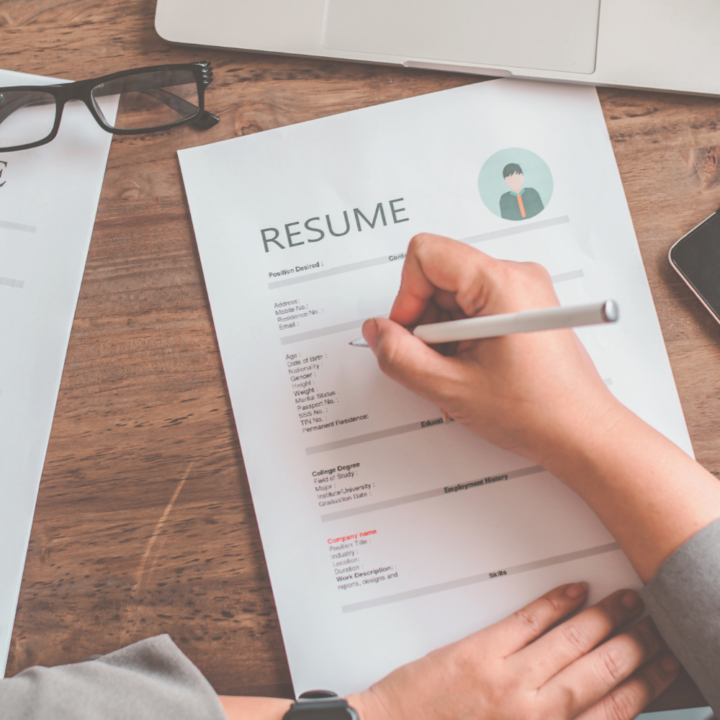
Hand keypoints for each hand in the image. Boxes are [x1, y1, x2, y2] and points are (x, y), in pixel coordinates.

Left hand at [348, 583, 677, 719]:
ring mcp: (507, 678)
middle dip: (634, 647)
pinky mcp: (480, 651)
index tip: (662, 666)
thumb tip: (589, 710)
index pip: (611, 711)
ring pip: (569, 643)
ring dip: (603, 620)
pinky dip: (554, 604)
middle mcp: (533, 711)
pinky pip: (527, 621)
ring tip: (628, 602)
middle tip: (656, 626)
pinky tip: (574, 592)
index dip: (643, 685)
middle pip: (599, 672)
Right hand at [362, 233, 719, 581]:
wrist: (582, 434)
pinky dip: (459, 339)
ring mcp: (521, 292)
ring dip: (442, 335)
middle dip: (424, 321)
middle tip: (438, 361)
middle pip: (438, 276)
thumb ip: (399, 356)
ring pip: (452, 296)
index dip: (406, 296)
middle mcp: (515, 276)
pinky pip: (471, 309)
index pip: (426, 254)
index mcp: (502, 282)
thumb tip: (375, 331)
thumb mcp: (451, 386)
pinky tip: (471, 369)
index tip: (410, 335)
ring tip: (460, 371)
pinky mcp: (522, 308)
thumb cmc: (537, 411)